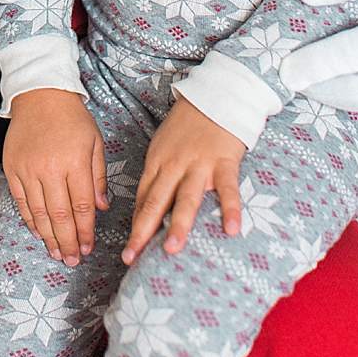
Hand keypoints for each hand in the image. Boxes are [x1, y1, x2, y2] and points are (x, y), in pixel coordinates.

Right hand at [3, 89, 109, 266]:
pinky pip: (20, 200)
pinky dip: (29, 219)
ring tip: (56, 253)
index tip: (88, 247)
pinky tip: (37, 232)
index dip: (85, 231)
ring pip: (38, 212)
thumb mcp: (95, 143)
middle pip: (59, 215)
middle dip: (67, 241)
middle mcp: (49, 169)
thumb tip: (101, 208)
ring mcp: (27, 169)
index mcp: (74, 163)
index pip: (81, 206)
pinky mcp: (12, 168)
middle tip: (72, 259)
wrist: (39, 95)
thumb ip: (98, 176)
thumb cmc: (72, 118)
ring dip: (48, 236)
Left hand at [123, 99, 244, 264]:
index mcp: (156, 163)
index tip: (127, 249)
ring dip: (178, 225)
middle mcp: (173, 166)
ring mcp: (198, 165)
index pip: (142, 198)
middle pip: (156, 202)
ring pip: (186, 199)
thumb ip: (158, 177)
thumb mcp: (163, 148)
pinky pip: (228, 189)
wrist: (214, 99)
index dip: (134, 224)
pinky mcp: (224, 162)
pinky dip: (229, 209)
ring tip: (171, 250)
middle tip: (132, 257)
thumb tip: (148, 208)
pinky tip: (230, 230)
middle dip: (143, 231)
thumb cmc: (187, 127)